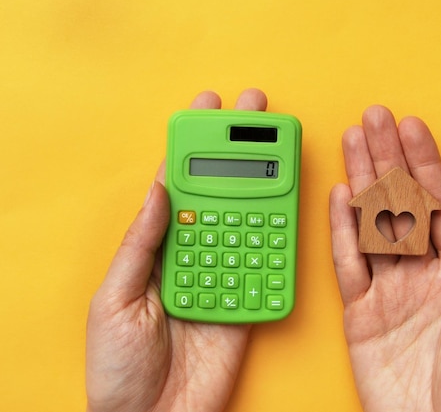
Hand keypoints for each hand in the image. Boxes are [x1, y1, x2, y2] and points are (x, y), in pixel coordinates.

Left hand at [86, 89, 267, 411]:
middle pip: (219, 194)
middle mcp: (191, 255)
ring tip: (279, 147)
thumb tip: (159, 192)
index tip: (206, 109)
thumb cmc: (118, 367)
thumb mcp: (115, 300)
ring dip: (263, 186)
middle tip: (254, 109)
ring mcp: (222, 276)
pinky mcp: (245, 303)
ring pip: (247, 224)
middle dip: (236, 150)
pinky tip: (289, 208)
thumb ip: (141, 246)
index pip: (177, 186)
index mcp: (155, 250)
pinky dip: (280, 241)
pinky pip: (266, 268)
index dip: (192, 145)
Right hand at [329, 106, 440, 411]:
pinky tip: (340, 197)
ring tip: (353, 142)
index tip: (411, 129)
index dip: (423, 165)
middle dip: (387, 160)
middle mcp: (420, 274)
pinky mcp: (359, 312)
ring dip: (362, 182)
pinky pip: (347, 264)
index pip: (436, 205)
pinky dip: (340, 230)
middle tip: (374, 120)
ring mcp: (388, 290)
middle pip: (399, 205)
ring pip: (370, 224)